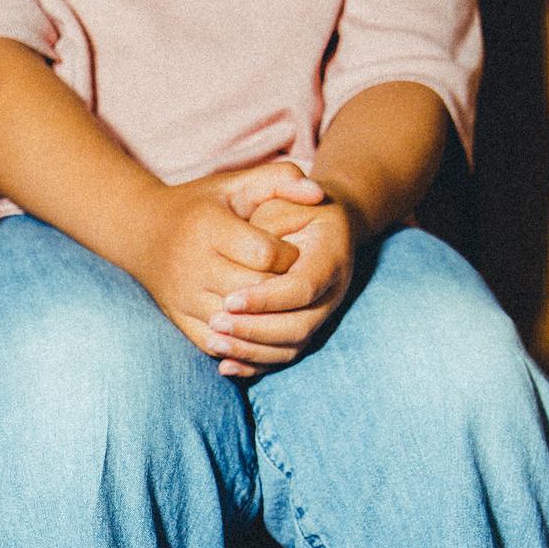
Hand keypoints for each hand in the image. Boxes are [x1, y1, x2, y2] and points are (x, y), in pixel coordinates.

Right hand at [127, 160, 322, 368]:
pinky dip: (239, 344)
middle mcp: (192, 265)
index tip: (296, 254)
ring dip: (265, 321)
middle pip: (254, 291)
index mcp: (209, 228)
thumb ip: (282, 179)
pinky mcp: (178, 317)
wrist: (142, 232)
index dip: (290, 257)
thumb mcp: (237, 183)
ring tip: (282, 308)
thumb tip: (318, 194)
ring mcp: (183, 296)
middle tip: (295, 283)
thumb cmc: (201, 205)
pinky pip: (215, 342)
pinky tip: (258, 332)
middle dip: (281, 290)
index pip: (265, 255)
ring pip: (236, 323)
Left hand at [208, 190, 356, 376]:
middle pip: (298, 326)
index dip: (267, 297)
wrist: (310, 224)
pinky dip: (254, 364)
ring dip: (251, 350)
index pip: (303, 287)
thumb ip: (287, 183)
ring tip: (215, 341)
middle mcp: (332, 290)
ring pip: (291, 347)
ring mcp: (320, 314)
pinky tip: (224, 364)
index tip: (230, 299)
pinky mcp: (303, 329)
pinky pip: (282, 356)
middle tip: (216, 323)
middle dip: (255, 328)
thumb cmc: (288, 203)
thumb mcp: (283, 187)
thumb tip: (311, 191)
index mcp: (331, 255)